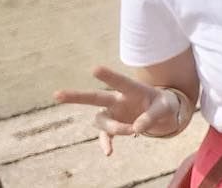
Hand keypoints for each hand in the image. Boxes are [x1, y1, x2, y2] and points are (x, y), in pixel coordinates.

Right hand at [52, 66, 182, 155]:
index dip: (108, 76)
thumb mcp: (165, 108)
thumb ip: (152, 116)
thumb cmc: (163, 105)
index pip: (119, 81)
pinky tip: (109, 152)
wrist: (162, 113)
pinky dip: (106, 143)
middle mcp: (118, 99)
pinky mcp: (114, 126)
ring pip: (102, 120)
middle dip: (76, 96)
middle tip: (56, 94)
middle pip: (94, 97)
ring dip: (115, 128)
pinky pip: (104, 135)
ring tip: (133, 131)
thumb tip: (136, 128)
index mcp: (132, 89)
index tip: (94, 68)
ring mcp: (113, 113)